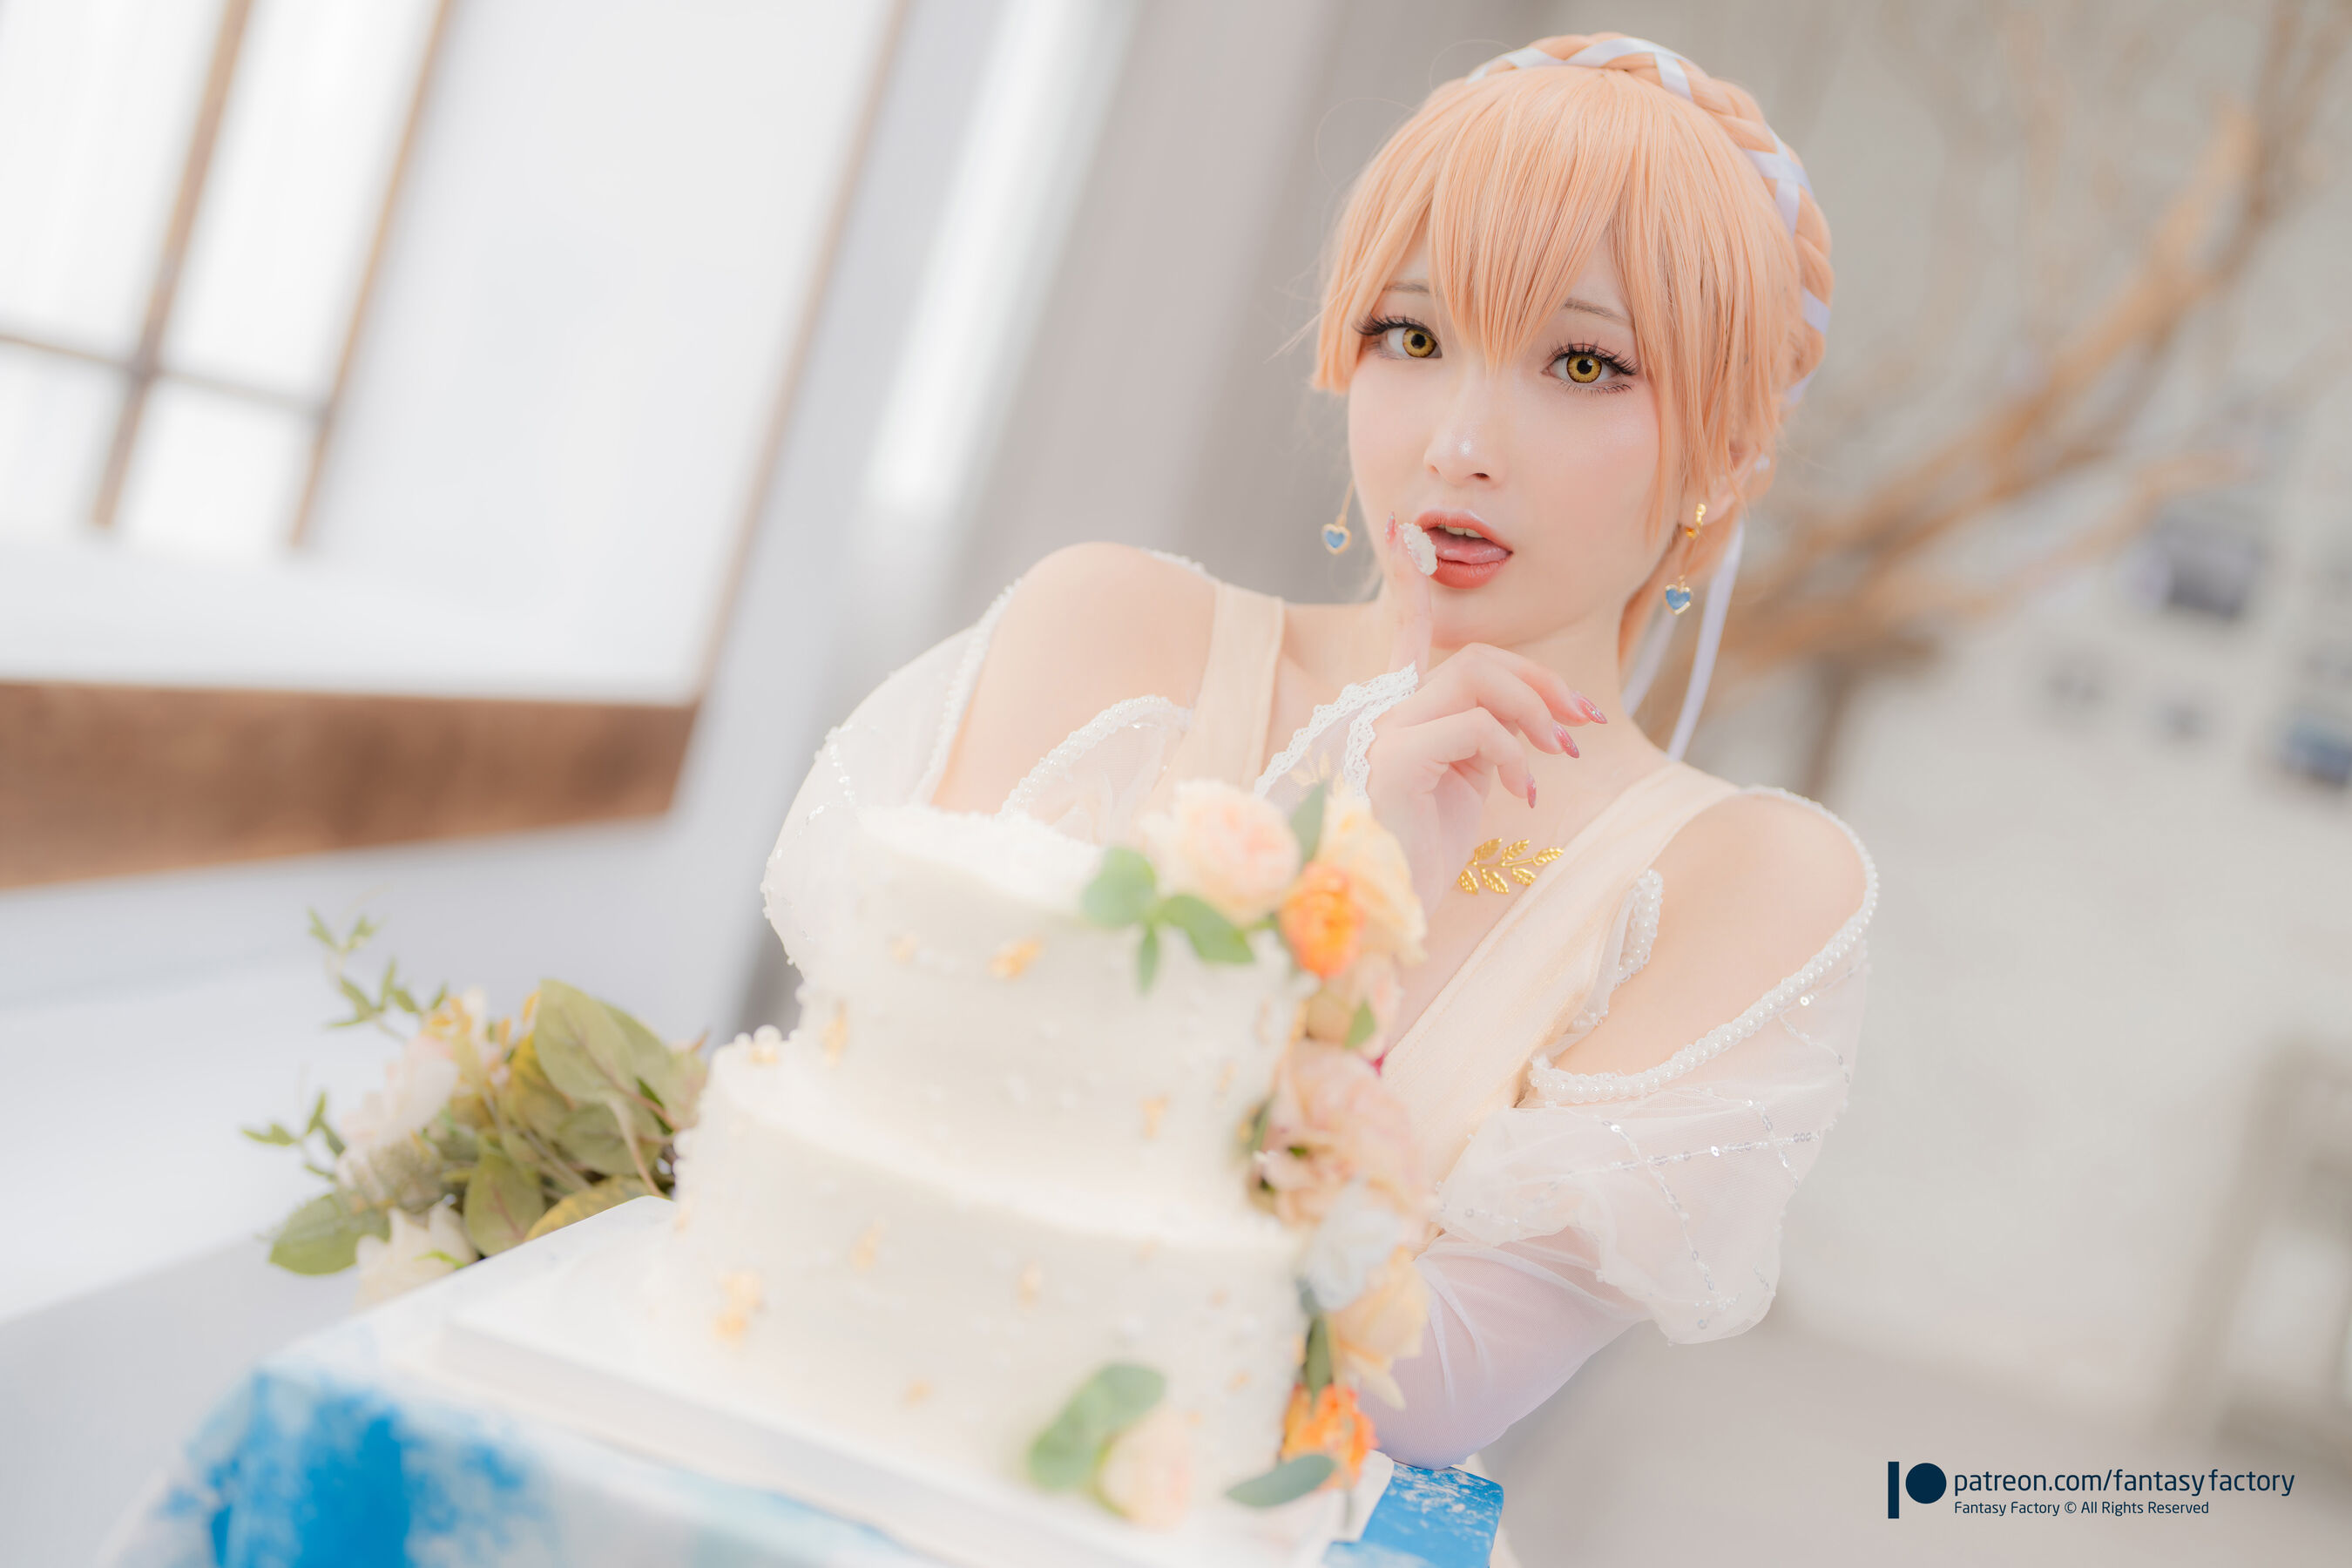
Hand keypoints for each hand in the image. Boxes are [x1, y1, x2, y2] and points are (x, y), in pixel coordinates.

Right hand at [1363, 517, 1604, 910]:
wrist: (1384, 912)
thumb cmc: (1420, 859)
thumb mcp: (1461, 790)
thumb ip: (1481, 743)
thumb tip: (1530, 723)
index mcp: (1396, 715)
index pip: (1404, 636)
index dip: (1409, 586)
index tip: (1401, 532)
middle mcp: (1382, 714)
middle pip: (1475, 657)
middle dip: (1541, 680)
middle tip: (1583, 721)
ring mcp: (1382, 734)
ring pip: (1477, 678)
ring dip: (1535, 711)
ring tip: (1559, 755)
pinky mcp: (1394, 761)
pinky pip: (1472, 727)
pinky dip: (1513, 754)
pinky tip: (1521, 792)